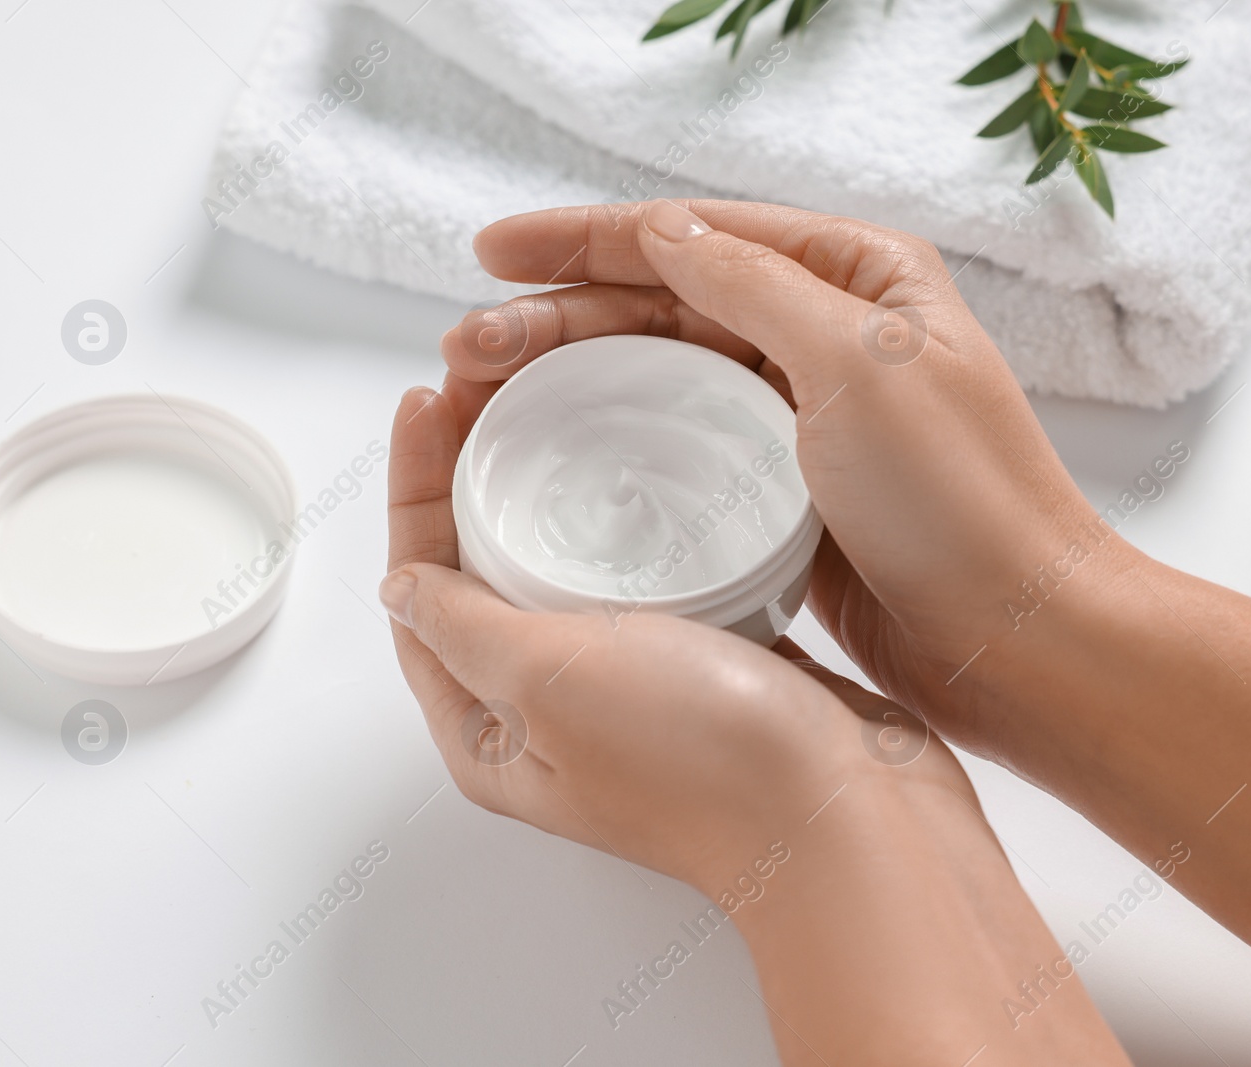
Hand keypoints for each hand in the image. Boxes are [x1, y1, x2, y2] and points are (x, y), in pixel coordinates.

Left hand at [380, 378, 1131, 1065]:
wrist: (850, 815)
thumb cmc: (702, 764)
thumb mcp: (550, 682)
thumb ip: (464, 628)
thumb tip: (400, 590)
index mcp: (492, 734)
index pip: (419, 591)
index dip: (414, 490)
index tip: (428, 401)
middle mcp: (551, 715)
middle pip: (484, 571)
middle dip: (475, 475)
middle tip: (486, 382)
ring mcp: (628, 691)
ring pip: (566, 571)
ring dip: (554, 493)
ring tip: (557, 406)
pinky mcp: (703, 667)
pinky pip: (648, 581)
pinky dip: (637, 526)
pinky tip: (651, 472)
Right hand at [445, 199, 1142, 749]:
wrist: (1015, 641)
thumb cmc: (962, 502)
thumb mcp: (861, 364)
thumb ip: (756, 286)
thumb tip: (658, 229)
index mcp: (859, 277)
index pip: (697, 236)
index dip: (586, 238)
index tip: (494, 253)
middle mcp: (828, 333)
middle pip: (665, 303)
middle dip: (558, 315)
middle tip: (465, 348)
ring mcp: (803, 413)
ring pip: (663, 373)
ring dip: (572, 376)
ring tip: (483, 395)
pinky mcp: (784, 487)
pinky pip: (682, 444)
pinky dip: (615, 440)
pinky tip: (559, 451)